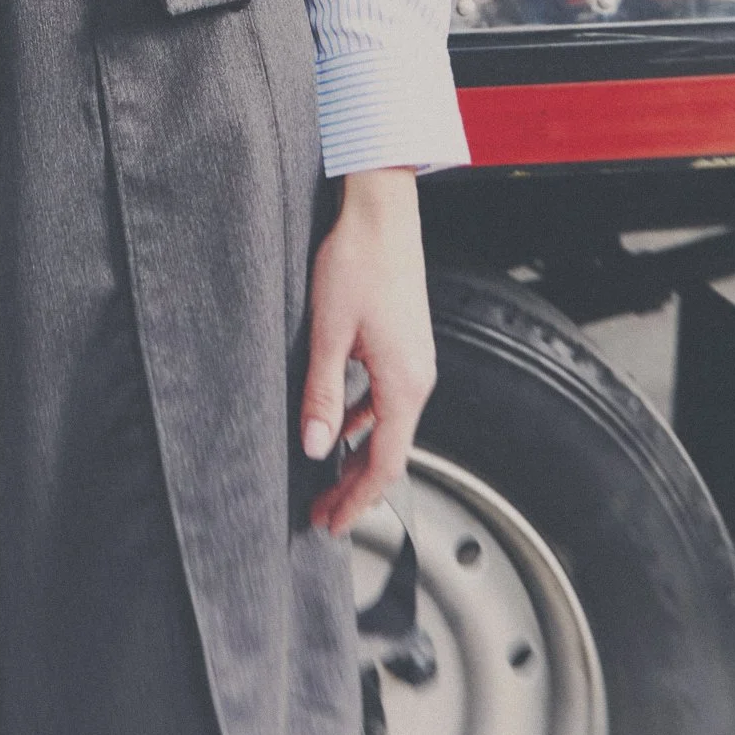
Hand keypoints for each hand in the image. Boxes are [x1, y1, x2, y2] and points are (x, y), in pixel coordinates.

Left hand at [299, 167, 435, 537]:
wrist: (380, 211)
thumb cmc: (356, 262)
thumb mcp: (328, 332)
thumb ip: (323, 394)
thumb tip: (315, 448)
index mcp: (405, 383)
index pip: (384, 463)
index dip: (357, 501)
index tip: (331, 524)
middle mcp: (418, 378)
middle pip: (389, 451)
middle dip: (357, 488)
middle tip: (324, 514)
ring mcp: (415, 361)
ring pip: (388, 426)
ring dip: (358, 454)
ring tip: (326, 476)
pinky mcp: (404, 344)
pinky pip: (386, 398)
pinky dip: (364, 421)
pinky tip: (339, 422)